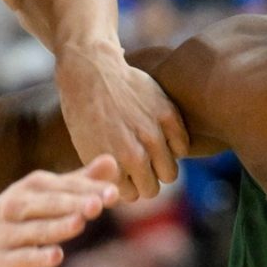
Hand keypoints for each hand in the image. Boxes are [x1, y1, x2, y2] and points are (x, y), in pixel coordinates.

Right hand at [0, 156, 119, 266]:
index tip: (114, 193)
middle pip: (50, 204)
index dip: (90, 190)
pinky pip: (21, 258)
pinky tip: (56, 255)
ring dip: (57, 226)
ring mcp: (8, 233)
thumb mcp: (49, 193)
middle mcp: (19, 206)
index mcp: (34, 186)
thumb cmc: (23, 213)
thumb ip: (81, 181)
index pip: (65, 186)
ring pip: (36, 230)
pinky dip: (37, 257)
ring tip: (79, 223)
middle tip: (98, 204)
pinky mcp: (2, 260)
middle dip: (74, 204)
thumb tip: (113, 161)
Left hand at [55, 45, 188, 200]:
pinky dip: (175, 147)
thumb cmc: (84, 111)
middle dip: (144, 182)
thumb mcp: (86, 148)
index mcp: (110, 165)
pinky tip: (163, 138)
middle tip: (138, 167)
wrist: (92, 71)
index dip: (126, 185)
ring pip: (169, 174)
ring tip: (152, 155)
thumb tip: (127, 193)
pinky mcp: (168, 115)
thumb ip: (107, 173)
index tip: (121, 173)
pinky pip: (182, 147)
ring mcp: (153, 134)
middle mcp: (134, 154)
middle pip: (152, 190)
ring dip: (161, 168)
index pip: (130, 195)